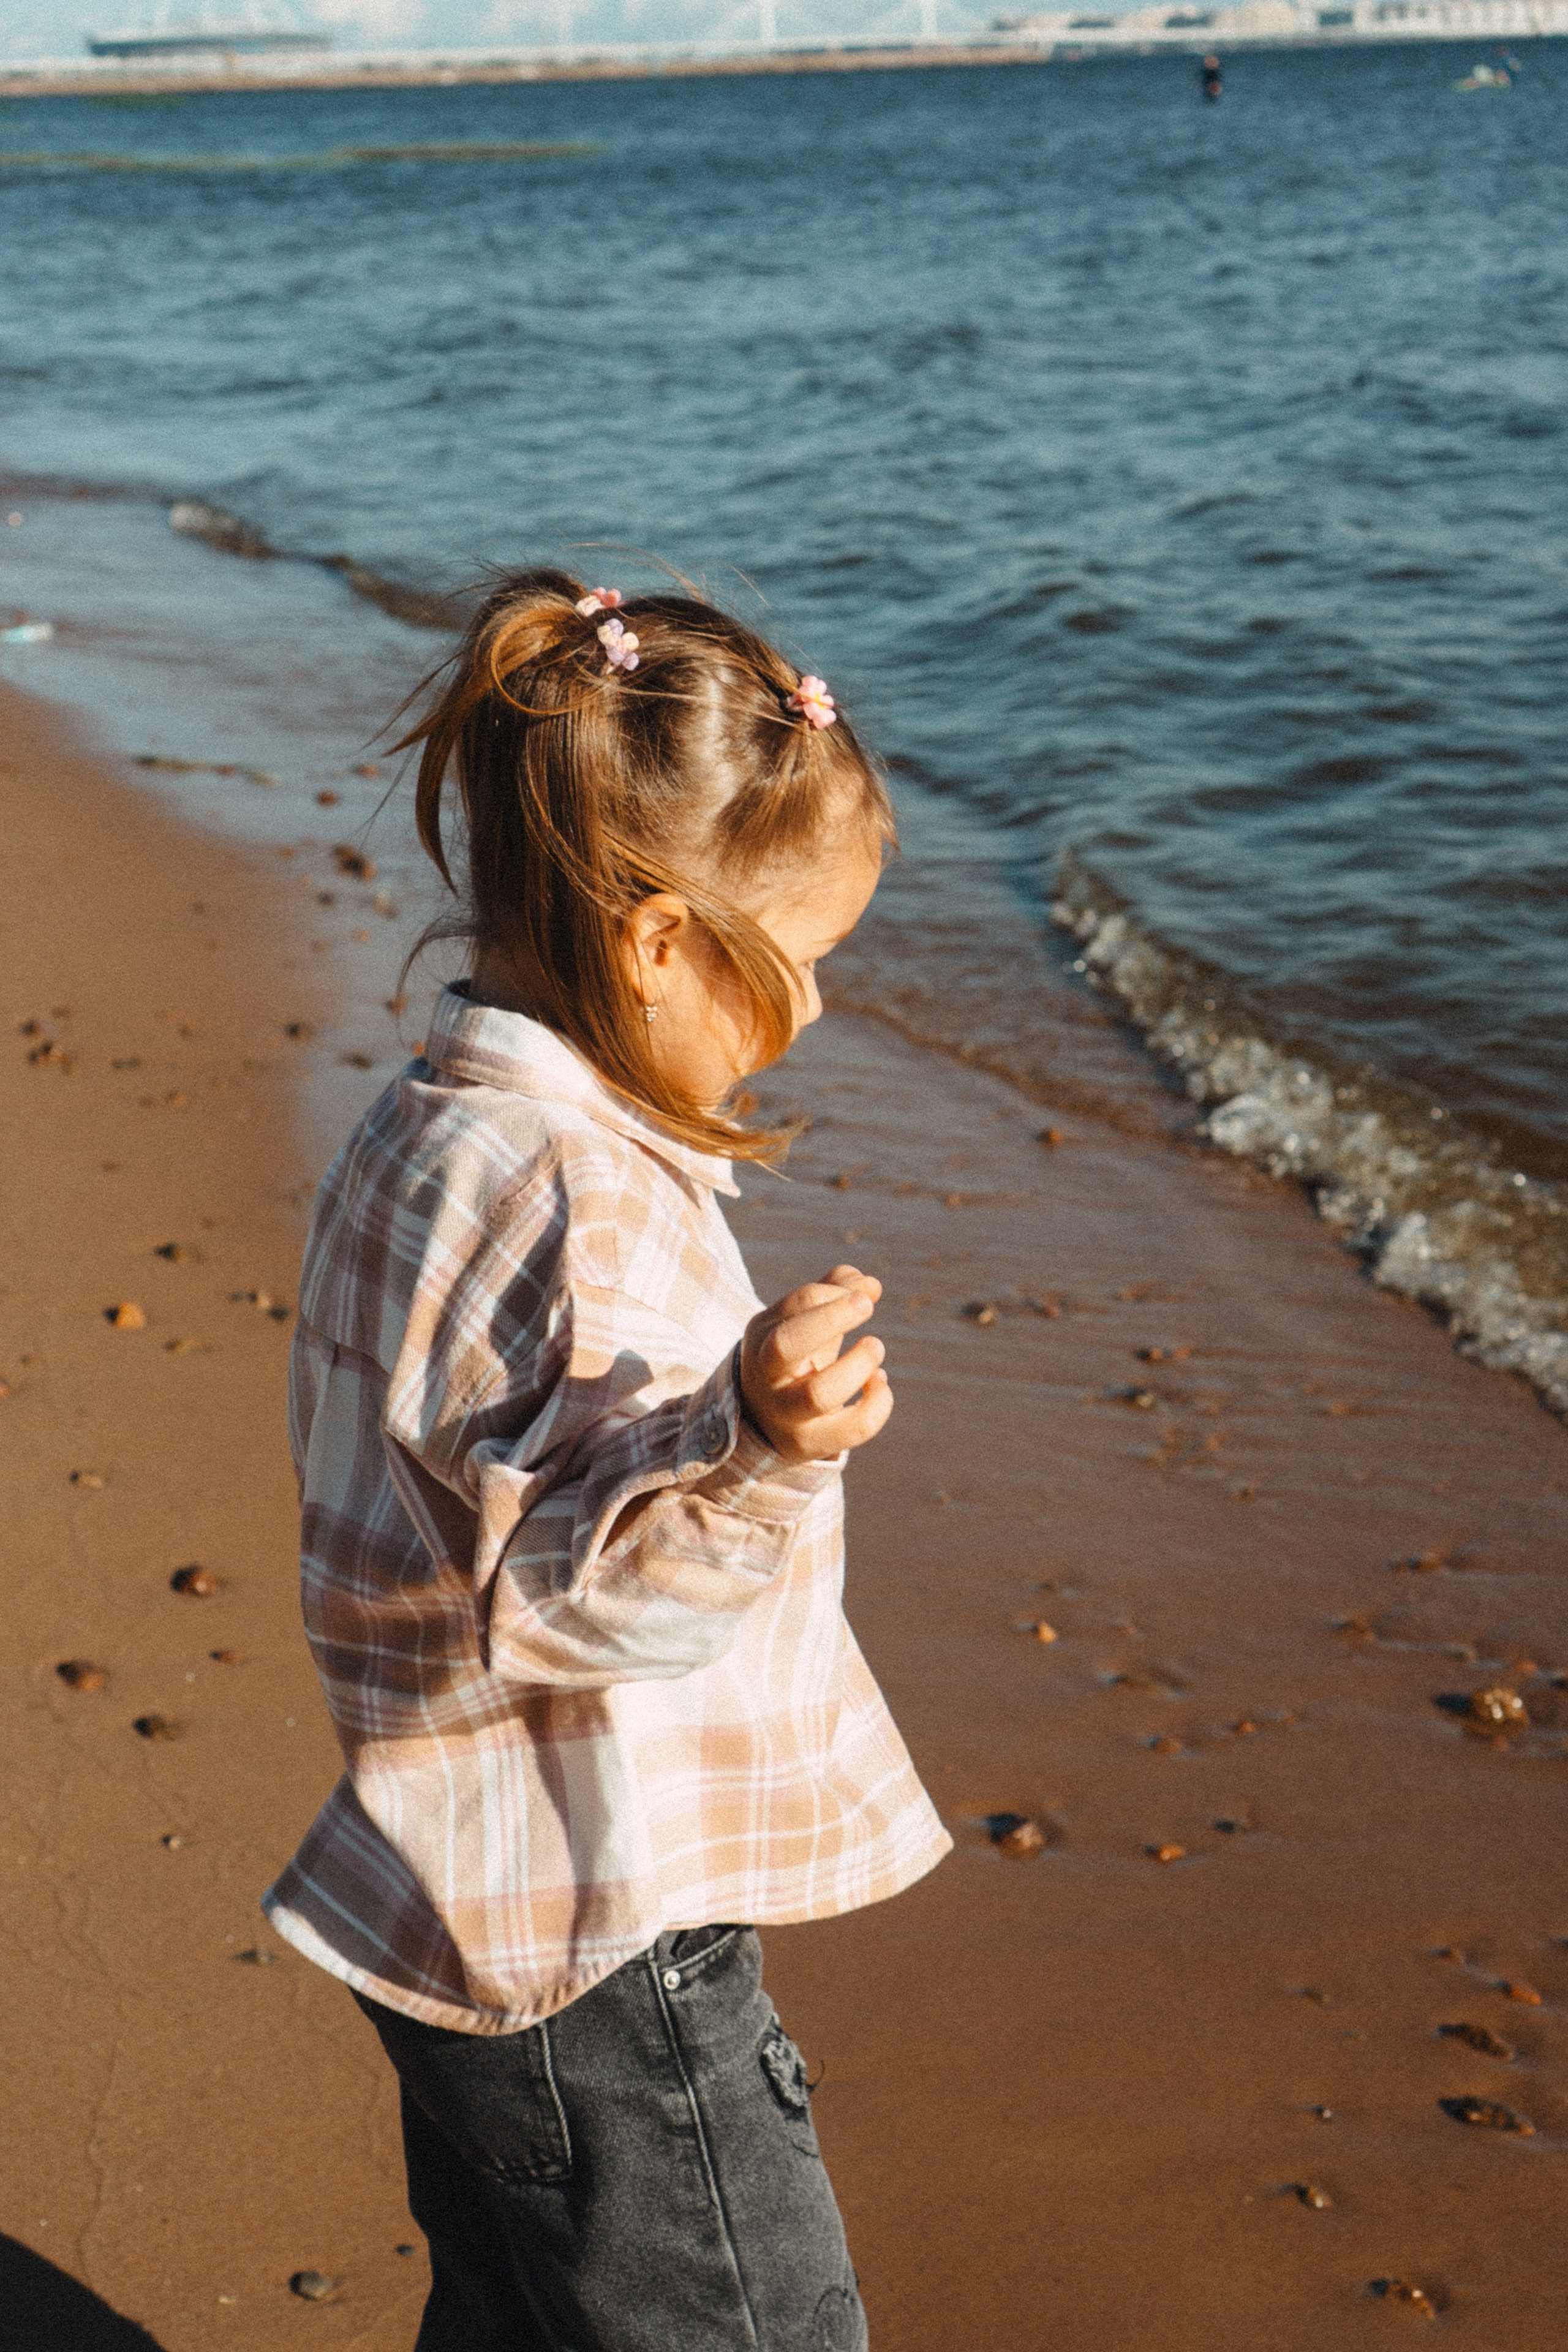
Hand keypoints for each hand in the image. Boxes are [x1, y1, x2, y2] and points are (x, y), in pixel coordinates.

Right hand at [739, 1264, 892, 1464]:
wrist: (761, 1422)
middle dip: (832, 1319)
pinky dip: (878, 1404)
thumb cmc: (793, 1359)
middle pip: (787, 1345)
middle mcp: (768, 1375)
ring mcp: (787, 1414)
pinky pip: (852, 1430)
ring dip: (858, 1365)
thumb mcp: (800, 1323)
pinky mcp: (811, 1443)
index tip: (865, 1292)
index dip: (838, 1293)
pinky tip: (879, 1383)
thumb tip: (869, 1283)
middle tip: (866, 1305)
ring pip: (819, 1395)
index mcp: (763, 1337)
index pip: (799, 1304)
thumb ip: (832, 1293)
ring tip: (875, 1347)